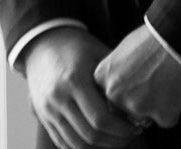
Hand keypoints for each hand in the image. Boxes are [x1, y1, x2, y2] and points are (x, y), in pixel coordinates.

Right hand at [24, 28, 140, 148]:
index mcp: (73, 81)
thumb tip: (139, 104)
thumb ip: (116, 79)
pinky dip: (82, 147)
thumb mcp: (98, 55)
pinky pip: (63, 141)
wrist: (41, 42)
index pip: (101, 119)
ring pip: (77, 143)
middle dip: (116, 140)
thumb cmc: (76, 47)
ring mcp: (47, 108)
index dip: (123, 130)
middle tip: (130, 134)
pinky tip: (97, 140)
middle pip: (91, 134)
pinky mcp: (42, 115)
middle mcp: (57, 97)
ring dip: (101, 147)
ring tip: (115, 139)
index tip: (136, 127)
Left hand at [96, 24, 180, 129]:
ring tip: (165, 85)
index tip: (135, 85)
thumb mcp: (120, 53)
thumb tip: (120, 85)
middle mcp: (114, 94)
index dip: (124, 93)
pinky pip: (166, 121)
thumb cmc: (150, 42)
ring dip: (155, 108)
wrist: (175, 41)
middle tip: (153, 85)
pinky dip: (172, 111)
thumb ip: (115, 73)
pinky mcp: (160, 115)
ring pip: (145, 117)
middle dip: (138, 103)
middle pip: (124, 110)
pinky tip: (176, 91)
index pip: (108, 98)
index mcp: (101, 77)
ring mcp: (136, 106)